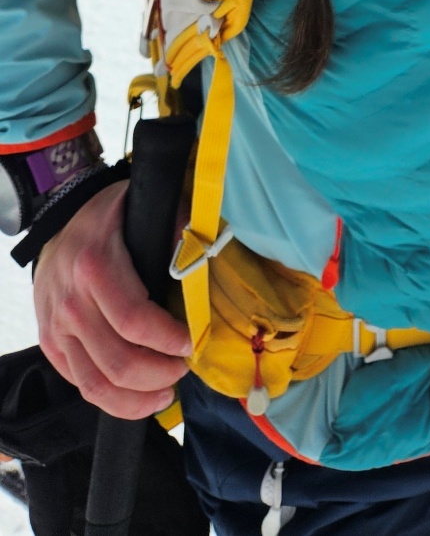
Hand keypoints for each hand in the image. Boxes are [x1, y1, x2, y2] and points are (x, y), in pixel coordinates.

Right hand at [33, 179, 191, 417]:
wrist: (56, 223)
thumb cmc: (107, 218)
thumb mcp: (141, 205)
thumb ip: (175, 228)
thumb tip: (203, 256)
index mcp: (94, 267)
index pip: (134, 321)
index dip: (168, 340)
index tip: (192, 342)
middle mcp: (71, 303)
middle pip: (118, 362)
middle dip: (159, 374)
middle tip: (182, 368)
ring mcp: (57, 329)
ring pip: (97, 385)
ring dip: (137, 399)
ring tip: (165, 393)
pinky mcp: (50, 345)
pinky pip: (81, 385)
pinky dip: (113, 400)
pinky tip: (138, 395)